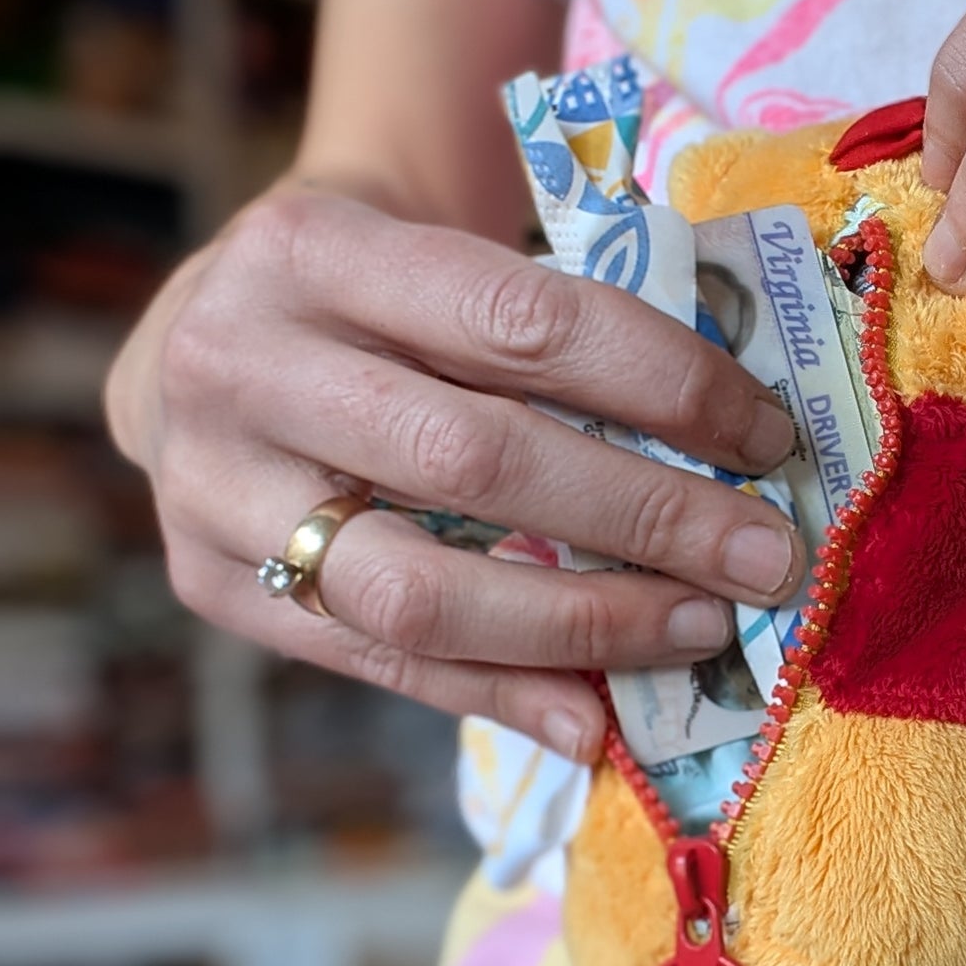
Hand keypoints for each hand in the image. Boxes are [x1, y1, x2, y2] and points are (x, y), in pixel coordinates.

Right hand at [106, 183, 806, 761]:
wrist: (200, 336)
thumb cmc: (370, 297)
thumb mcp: (433, 258)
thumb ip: (554, 328)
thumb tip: (736, 442)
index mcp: (315, 248)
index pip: (522, 321)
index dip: (663, 384)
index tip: (764, 437)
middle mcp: (244, 364)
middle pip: (477, 462)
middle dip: (646, 518)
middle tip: (764, 557)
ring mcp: (212, 485)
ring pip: (420, 589)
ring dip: (583, 624)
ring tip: (698, 632)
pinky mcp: (211, 583)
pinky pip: (379, 663)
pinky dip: (500, 695)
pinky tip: (594, 716)